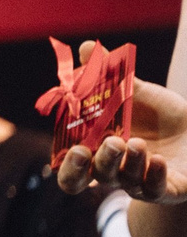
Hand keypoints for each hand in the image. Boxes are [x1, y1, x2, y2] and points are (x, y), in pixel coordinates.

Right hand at [50, 49, 184, 206]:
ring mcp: (141, 181)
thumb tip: (86, 47)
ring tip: (137, 142)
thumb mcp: (132, 92)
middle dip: (84, 170)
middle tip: (89, 150)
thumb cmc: (158, 112)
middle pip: (89, 181)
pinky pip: (156, 189)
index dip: (68, 165)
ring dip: (128, 163)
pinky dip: (155, 175)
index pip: (72, 168)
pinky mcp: (168, 189)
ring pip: (125, 182)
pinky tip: (158, 159)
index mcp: (97, 149)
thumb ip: (107, 74)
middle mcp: (115, 169)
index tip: (75, 149)